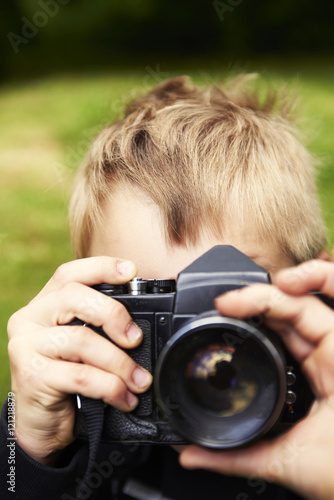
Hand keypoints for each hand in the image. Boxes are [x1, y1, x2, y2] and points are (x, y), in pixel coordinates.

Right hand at [7, 257, 151, 464]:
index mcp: (45, 304)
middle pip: (73, 296)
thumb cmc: (67, 378)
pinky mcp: (31, 374)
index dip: (101, 267)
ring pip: (81, 340)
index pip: (70, 274)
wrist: (41, 423)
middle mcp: (30, 318)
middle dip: (113, 314)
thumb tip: (141, 327)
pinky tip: (124, 398)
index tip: (131, 272)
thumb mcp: (84, 346)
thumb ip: (100, 328)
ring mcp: (26, 345)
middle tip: (135, 338)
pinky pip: (81, 376)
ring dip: (119, 362)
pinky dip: (111, 387)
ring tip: (139, 381)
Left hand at [180, 259, 333, 499]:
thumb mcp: (280, 459)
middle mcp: (323, 357)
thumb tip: (191, 455)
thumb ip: (235, 455)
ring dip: (271, 289)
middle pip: (284, 315)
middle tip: (221, 304)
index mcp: (310, 377)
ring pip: (303, 303)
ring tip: (239, 295)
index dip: (248, 321)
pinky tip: (287, 281)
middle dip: (251, 303)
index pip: (276, 336)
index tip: (217, 319)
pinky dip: (317, 278)